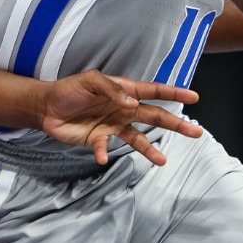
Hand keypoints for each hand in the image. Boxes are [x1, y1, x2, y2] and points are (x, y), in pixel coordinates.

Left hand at [39, 69, 202, 165]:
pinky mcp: (99, 139)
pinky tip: (103, 156)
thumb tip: (132, 104)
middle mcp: (123, 109)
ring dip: (150, 149)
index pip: (154, 91)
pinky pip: (107, 148)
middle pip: (154, 116)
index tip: (194, 97)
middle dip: (175, 124)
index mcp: (124, 91)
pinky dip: (106, 153)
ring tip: (163, 161)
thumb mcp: (89, 81)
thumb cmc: (69, 89)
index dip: (174, 93)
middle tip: (195, 132)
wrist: (46, 108)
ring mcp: (113, 125)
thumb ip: (111, 90)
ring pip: (138, 138)